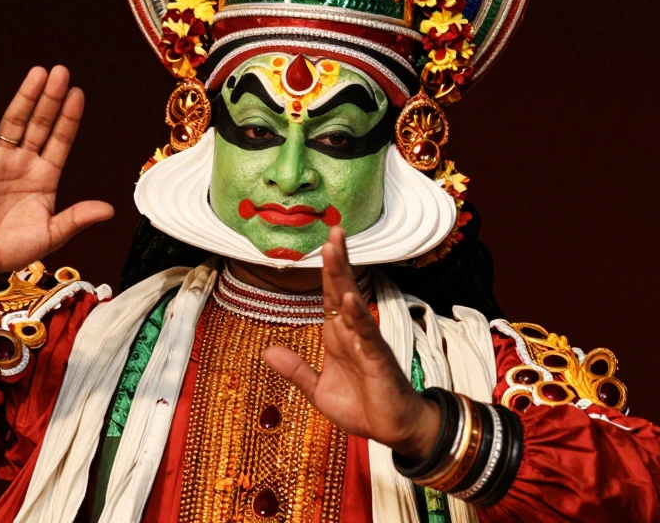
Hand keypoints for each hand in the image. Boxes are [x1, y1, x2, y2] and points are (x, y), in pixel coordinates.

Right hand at [0, 66, 114, 282]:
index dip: (69, 118)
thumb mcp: (51, 234)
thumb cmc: (12, 249)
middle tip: (61, 73)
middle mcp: (24, 163)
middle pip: (40, 124)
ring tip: (37, 74)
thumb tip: (110, 209)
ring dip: (25, 97)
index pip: (61, 140)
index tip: (78, 94)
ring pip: (13, 122)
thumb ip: (76, 218)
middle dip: (51, 99)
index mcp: (45, 177)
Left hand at [262, 227, 440, 461]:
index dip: (326, 270)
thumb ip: (295, 370)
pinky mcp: (378, 358)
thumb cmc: (362, 406)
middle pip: (341, 289)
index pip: (328, 295)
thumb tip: (267, 351)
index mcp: (337, 336)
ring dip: (343, 277)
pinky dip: (357, 315)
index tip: (323, 243)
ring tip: (334, 250)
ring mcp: (366, 343)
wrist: (392, 430)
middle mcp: (352, 332)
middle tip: (333, 229)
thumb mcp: (318, 391)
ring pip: (352, 303)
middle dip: (336, 260)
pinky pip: (366, 333)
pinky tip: (348, 298)